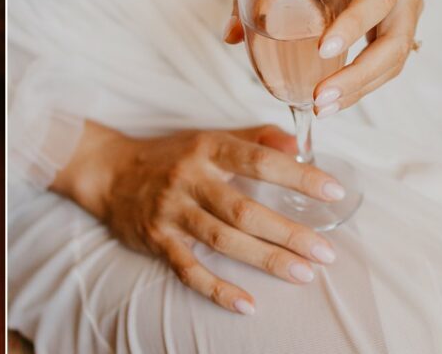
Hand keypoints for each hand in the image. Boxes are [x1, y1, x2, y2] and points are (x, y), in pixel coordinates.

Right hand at [56, 123, 343, 314]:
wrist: (109, 171)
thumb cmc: (169, 155)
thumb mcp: (208, 137)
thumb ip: (254, 139)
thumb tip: (299, 143)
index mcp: (207, 148)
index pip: (258, 161)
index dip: (297, 176)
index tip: (333, 191)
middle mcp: (189, 178)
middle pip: (243, 208)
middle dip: (287, 231)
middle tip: (325, 252)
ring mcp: (171, 210)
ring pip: (222, 239)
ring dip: (264, 258)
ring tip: (302, 274)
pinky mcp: (157, 239)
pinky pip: (189, 269)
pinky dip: (217, 289)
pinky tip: (247, 304)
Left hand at [224, 0, 422, 117]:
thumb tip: (230, 35)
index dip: (355, 25)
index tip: (323, 49)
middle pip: (394, 40)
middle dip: (358, 75)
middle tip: (321, 98)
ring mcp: (410, 9)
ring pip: (394, 60)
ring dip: (360, 89)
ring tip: (323, 108)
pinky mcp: (400, 29)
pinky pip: (387, 64)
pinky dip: (361, 85)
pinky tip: (333, 100)